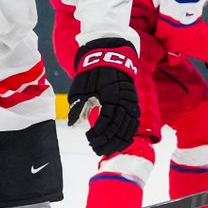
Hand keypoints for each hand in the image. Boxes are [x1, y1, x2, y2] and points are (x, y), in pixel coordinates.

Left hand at [68, 38, 138, 156]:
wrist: (109, 58)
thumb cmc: (92, 73)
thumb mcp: (80, 88)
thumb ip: (77, 106)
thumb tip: (73, 124)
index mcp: (110, 96)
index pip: (106, 122)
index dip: (98, 134)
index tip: (88, 138)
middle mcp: (124, 101)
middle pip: (118, 129)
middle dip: (106, 142)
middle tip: (95, 148)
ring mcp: (131, 103)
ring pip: (128, 129)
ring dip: (117, 142)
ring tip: (106, 149)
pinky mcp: (134, 104)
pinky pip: (134, 123)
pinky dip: (128, 135)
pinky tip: (120, 142)